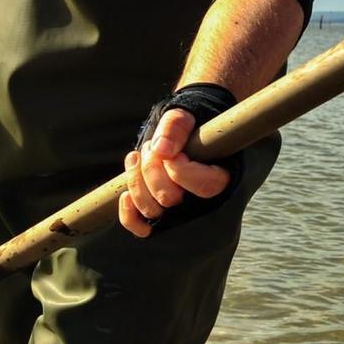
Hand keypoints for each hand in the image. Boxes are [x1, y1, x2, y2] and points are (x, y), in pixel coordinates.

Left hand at [119, 108, 231, 237]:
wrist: (179, 134)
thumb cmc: (186, 126)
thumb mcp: (184, 116)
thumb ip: (176, 127)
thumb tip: (162, 150)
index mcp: (219, 177)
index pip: (203, 186)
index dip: (179, 169)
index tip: (171, 152)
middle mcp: (200, 200)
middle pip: (170, 198)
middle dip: (152, 169)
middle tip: (152, 148)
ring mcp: (177, 209)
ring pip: (151, 211)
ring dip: (137, 181)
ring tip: (138, 156)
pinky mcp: (157, 213)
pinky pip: (140, 227)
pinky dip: (128, 213)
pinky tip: (125, 194)